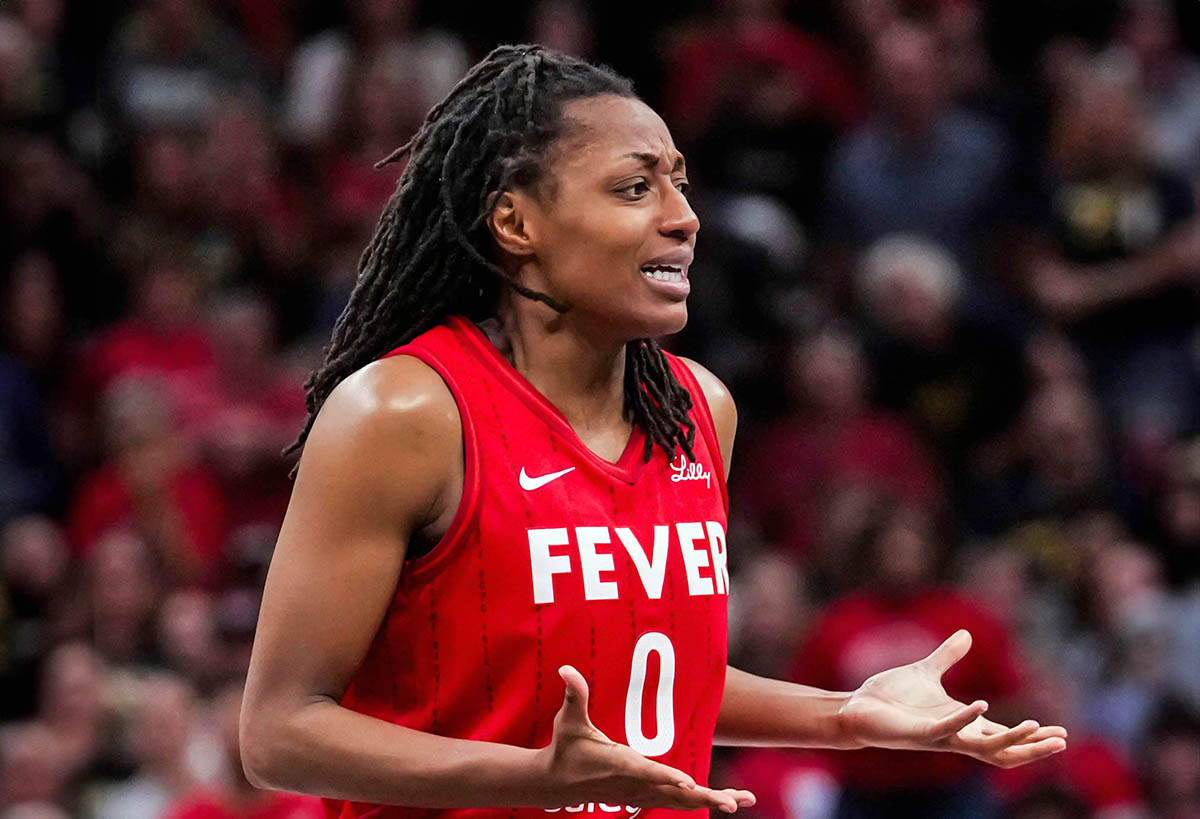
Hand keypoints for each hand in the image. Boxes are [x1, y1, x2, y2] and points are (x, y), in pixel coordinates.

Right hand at [534, 665, 755, 812]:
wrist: (554, 784)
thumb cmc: (565, 748)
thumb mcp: (569, 721)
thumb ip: (575, 695)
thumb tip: (566, 669)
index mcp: (617, 764)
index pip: (645, 771)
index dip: (666, 776)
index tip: (689, 782)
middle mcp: (633, 784)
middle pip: (673, 793)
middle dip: (704, 797)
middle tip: (731, 802)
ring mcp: (640, 795)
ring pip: (680, 802)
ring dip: (711, 800)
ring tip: (741, 801)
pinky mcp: (644, 798)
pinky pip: (677, 803)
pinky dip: (701, 802)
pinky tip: (724, 802)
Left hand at [838, 630, 1067, 767]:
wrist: (856, 707)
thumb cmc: (890, 696)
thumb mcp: (926, 671)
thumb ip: (948, 656)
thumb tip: (967, 634)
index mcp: (960, 722)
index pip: (1003, 734)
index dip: (1031, 736)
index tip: (1061, 733)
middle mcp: (954, 735)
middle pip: (1003, 750)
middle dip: (1032, 748)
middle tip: (1061, 741)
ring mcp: (938, 737)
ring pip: (982, 748)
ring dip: (1009, 739)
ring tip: (1034, 726)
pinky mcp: (918, 734)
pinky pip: (946, 730)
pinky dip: (964, 719)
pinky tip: (981, 706)